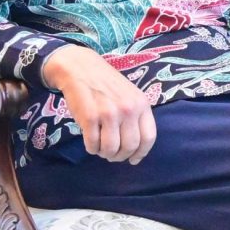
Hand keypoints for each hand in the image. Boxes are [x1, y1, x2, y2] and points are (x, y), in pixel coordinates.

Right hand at [43, 46, 157, 164]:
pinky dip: (91, 149)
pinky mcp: (89, 117)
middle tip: (112, 156)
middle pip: (129, 146)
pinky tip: (90, 144)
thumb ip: (136, 117)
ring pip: (111, 148)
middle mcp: (128, 109)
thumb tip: (136, 148)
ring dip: (105, 154)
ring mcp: (109, 113)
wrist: (81, 69)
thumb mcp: (130, 96)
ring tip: (100, 150)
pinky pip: (92, 144)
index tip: (133, 160)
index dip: (141, 153)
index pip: (149, 137)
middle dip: (120, 156)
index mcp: (142, 105)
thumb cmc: (107, 85)